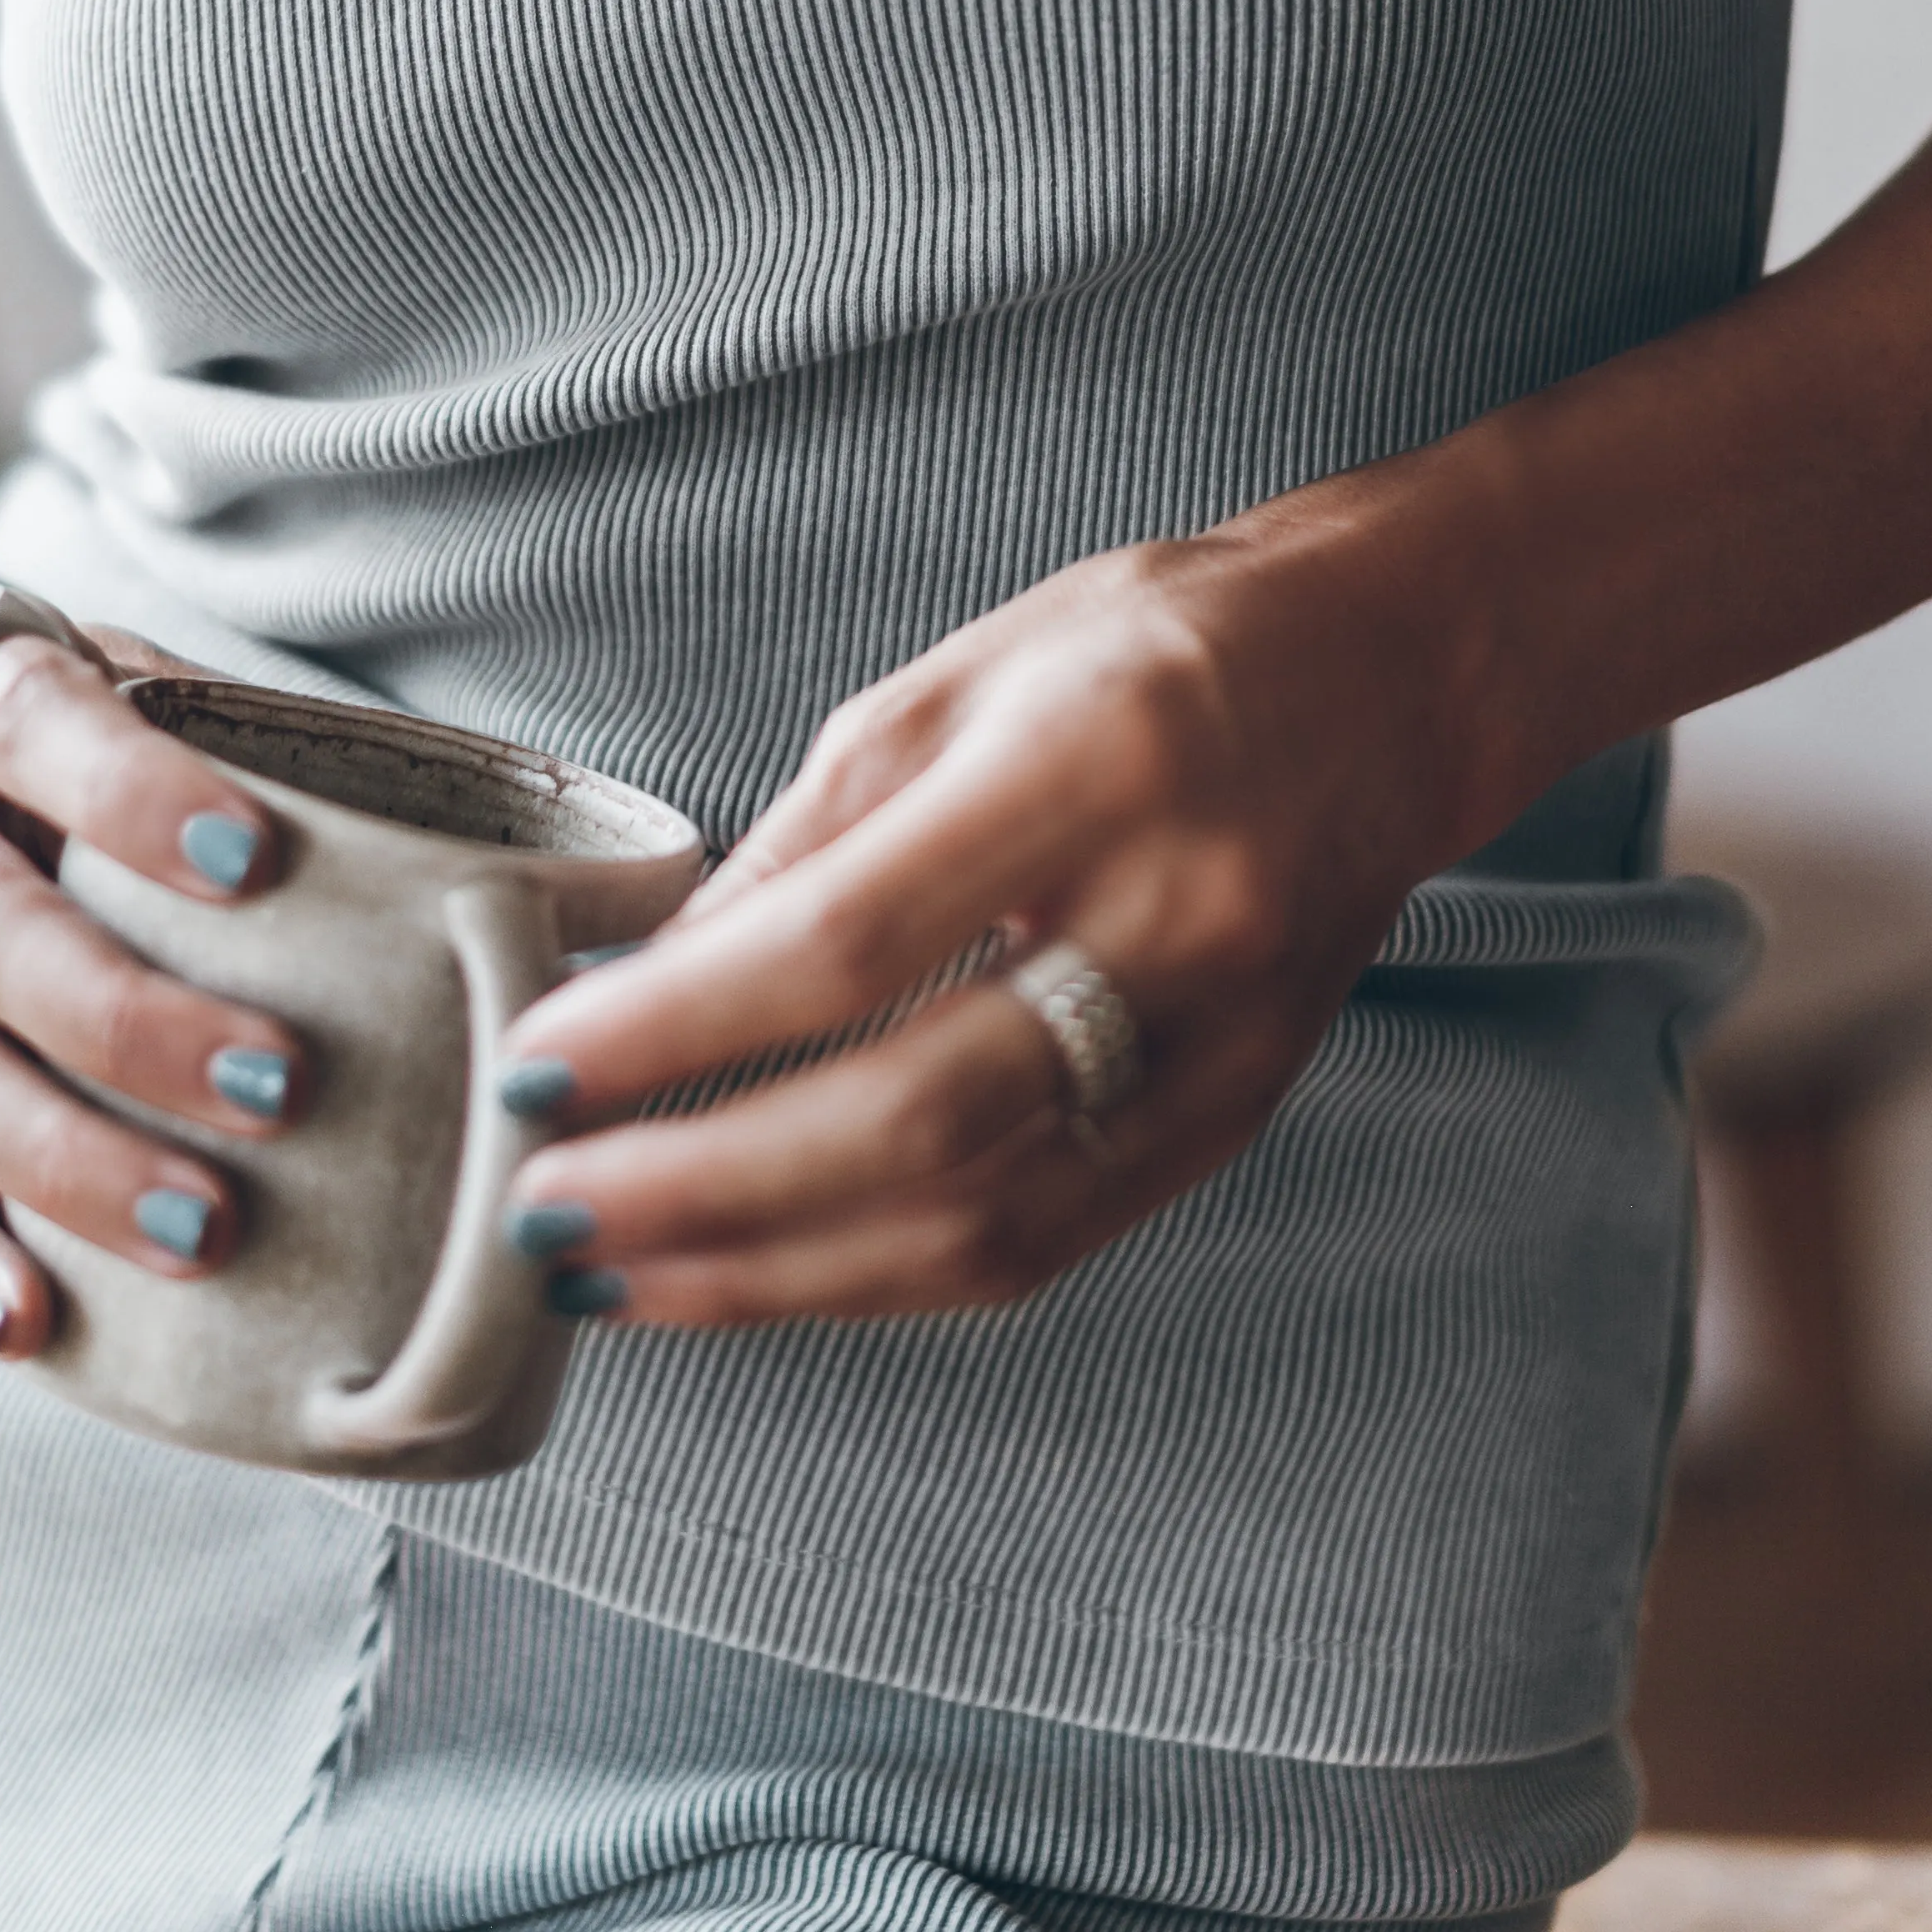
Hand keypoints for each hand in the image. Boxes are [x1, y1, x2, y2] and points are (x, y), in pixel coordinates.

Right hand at [0, 623, 304, 1357]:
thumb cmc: (86, 733)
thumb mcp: (152, 691)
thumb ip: (287, 758)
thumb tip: (578, 879)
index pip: (29, 722)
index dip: (131, 794)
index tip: (256, 863)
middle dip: (126, 1019)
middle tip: (279, 1089)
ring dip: (67, 1159)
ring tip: (203, 1227)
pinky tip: (35, 1322)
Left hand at [492, 540, 1455, 1327]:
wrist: (1390, 680)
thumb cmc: (1154, 651)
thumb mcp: (948, 684)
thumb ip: (801, 843)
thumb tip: (646, 988)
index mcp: (1087, 770)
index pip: (848, 944)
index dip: (679, 1026)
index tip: (540, 1062)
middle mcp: (1174, 923)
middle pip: (915, 1120)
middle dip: (702, 1186)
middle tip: (549, 1204)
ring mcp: (1221, 1048)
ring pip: (979, 1228)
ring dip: (770, 1272)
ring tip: (617, 1270)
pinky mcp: (1232, 1127)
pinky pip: (1038, 1248)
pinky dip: (875, 1280)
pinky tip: (756, 1275)